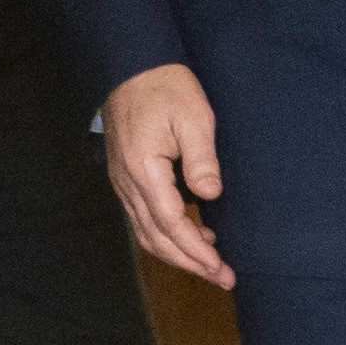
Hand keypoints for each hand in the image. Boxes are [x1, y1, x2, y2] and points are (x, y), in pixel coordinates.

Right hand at [104, 63, 232, 289]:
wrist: (133, 67)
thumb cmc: (167, 88)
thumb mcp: (194, 117)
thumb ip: (201, 158)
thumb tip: (211, 195)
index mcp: (144, 172)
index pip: (171, 224)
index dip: (196, 251)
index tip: (220, 268)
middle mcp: (127, 185)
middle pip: (156, 239)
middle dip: (189, 263)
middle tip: (221, 277)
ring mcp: (123, 182)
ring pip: (147, 233)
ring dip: (177, 252)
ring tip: (210, 262)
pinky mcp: (127, 177)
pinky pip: (144, 218)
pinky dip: (167, 234)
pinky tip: (193, 231)